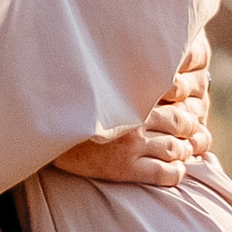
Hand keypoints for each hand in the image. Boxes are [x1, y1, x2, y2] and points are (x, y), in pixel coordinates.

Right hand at [52, 36, 214, 190]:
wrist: (44, 132)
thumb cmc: (71, 103)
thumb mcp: (96, 79)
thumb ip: (122, 71)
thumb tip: (142, 57)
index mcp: (129, 91)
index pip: (177, 89)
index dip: (185, 98)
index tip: (181, 103)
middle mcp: (133, 117)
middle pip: (183, 121)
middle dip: (188, 128)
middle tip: (184, 133)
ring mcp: (130, 144)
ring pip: (177, 148)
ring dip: (183, 151)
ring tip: (177, 151)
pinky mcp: (124, 168)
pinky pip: (166, 174)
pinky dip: (176, 172)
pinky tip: (171, 169)